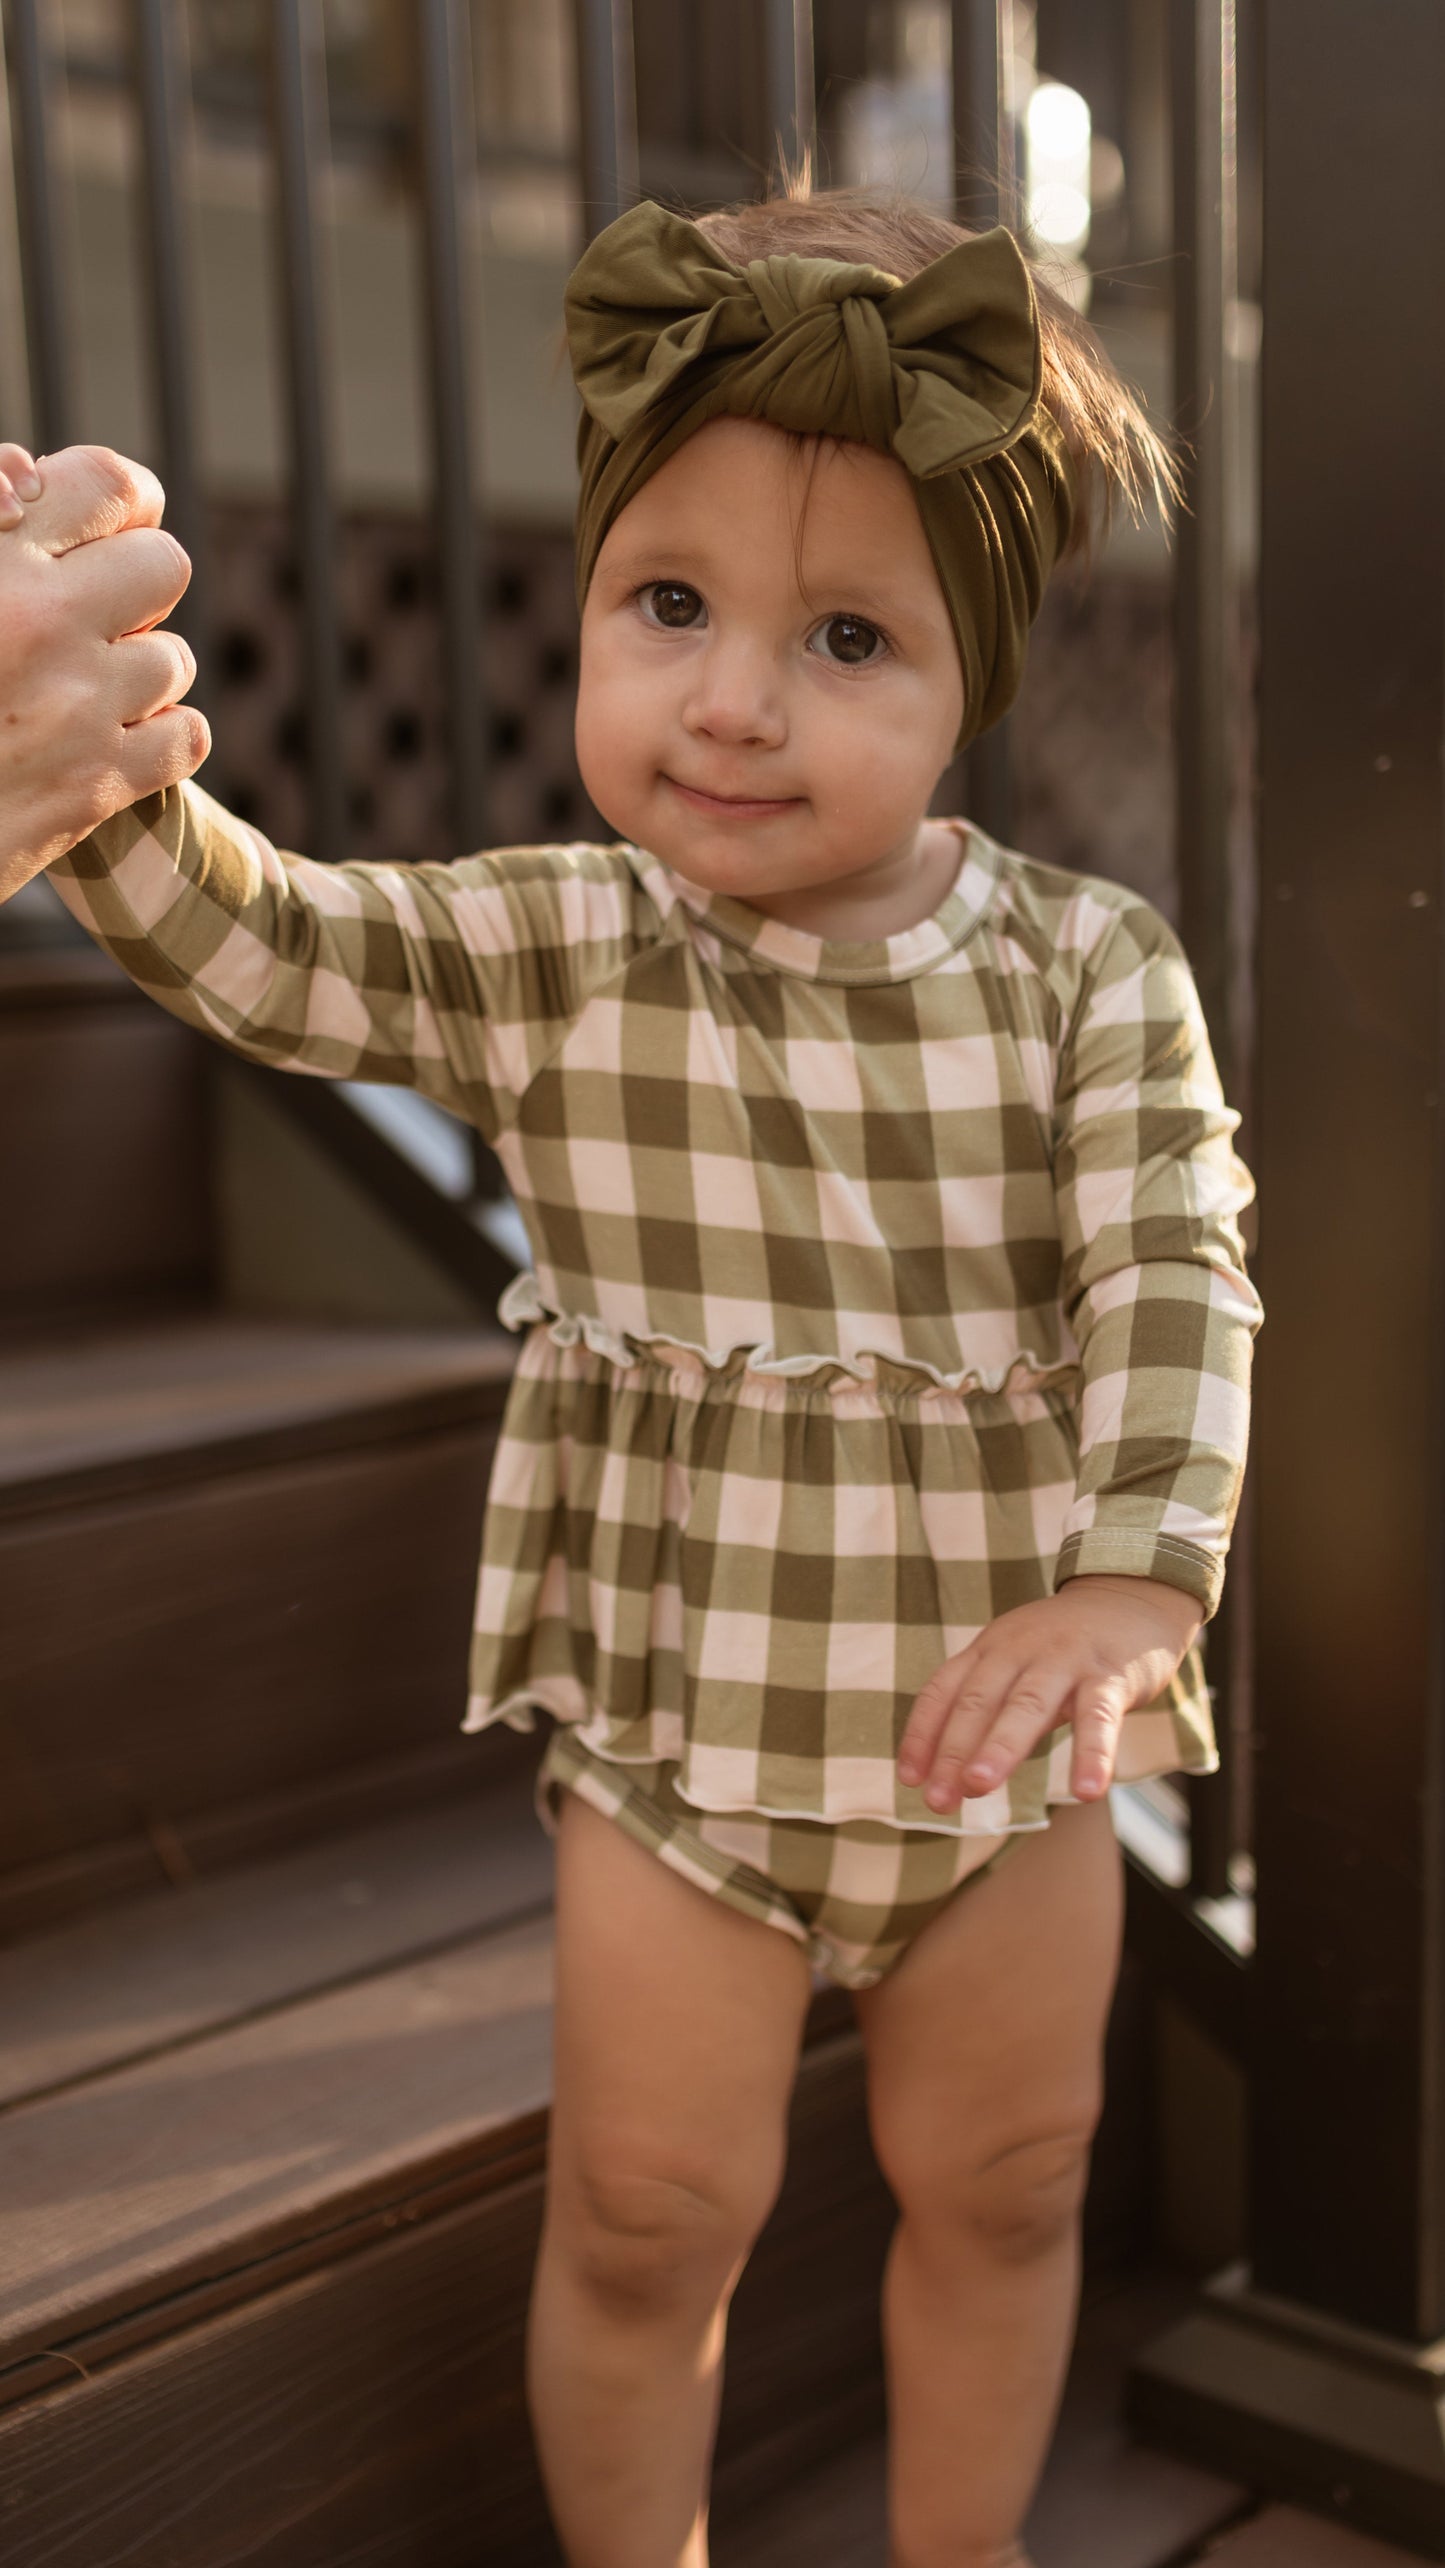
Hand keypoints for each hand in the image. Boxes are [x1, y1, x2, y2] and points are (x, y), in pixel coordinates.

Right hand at [0, 442, 210, 903]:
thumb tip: (22, 482)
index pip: (112, 486)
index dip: (123, 503)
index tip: (106, 526)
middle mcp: (44, 621)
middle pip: (165, 567)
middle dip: (136, 588)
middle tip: (88, 615)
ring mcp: (79, 707)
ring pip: (172, 658)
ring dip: (137, 670)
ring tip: (75, 689)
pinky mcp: (98, 785)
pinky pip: (187, 736)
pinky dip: (160, 737)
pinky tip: (108, 739)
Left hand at [897, 1574, 1203, 1810]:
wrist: (1132, 1598)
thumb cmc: (1063, 1647)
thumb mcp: (1016, 1666)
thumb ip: (989, 1712)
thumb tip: (953, 1777)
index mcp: (990, 1649)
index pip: (944, 1691)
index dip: (922, 1734)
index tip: (909, 1780)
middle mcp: (1020, 1649)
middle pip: (978, 1701)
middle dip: (952, 1751)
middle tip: (936, 1801)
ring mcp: (1065, 1659)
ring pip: (1027, 1705)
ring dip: (1000, 1746)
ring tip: (978, 1787)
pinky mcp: (1111, 1675)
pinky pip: (1099, 1717)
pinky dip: (1093, 1754)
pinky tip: (1087, 1791)